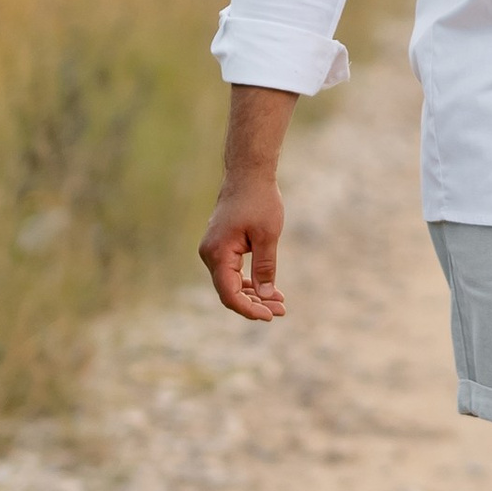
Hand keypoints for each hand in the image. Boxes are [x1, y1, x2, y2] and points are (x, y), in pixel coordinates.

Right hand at [198, 173, 287, 320]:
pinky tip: (267, 289)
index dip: (249, 309)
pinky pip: (231, 271)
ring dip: (253, 294)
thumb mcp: (268, 236)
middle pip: (229, 291)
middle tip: (281, 310)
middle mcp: (209, 254)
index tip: (270, 316)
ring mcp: (213, 250)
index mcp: (218, 253)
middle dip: (255, 304)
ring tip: (279, 303)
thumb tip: (266, 296)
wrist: (248, 174)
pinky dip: (248, 281)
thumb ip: (265, 268)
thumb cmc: (259, 201)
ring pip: (230, 283)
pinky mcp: (220, 246)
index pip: (229, 293)